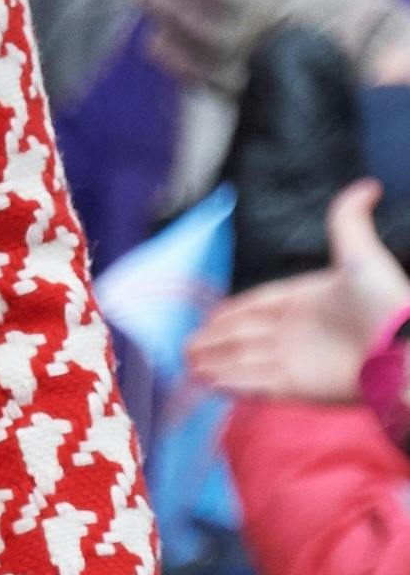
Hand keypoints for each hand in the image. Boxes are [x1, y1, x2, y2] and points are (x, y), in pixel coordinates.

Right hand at [190, 180, 409, 400]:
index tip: (210, 317)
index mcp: (304, 302)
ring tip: (189, 366)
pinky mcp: (297, 387)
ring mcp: (296, 362)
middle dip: (214, 341)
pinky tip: (209, 383)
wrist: (403, 348)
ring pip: (244, 361)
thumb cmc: (384, 301)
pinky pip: (255, 385)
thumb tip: (367, 186)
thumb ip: (349, 220)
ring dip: (215, 363)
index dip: (233, 311)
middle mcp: (296, 334)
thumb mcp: (360, 253)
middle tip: (186, 347)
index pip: (259, 305)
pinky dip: (231, 384)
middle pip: (245, 336)